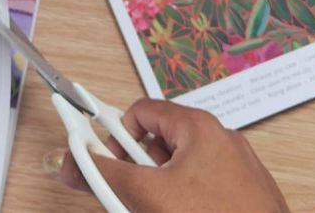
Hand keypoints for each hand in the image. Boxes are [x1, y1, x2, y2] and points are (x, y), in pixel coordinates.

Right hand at [58, 99, 287, 212]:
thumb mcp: (148, 195)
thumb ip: (104, 175)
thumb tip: (75, 163)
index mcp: (198, 127)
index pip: (140, 112)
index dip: (113, 135)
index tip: (96, 157)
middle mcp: (219, 141)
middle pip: (156, 144)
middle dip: (134, 172)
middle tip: (125, 196)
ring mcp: (233, 170)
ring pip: (175, 172)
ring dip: (155, 191)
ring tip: (151, 211)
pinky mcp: (240, 196)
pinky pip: (197, 190)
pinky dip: (179, 203)